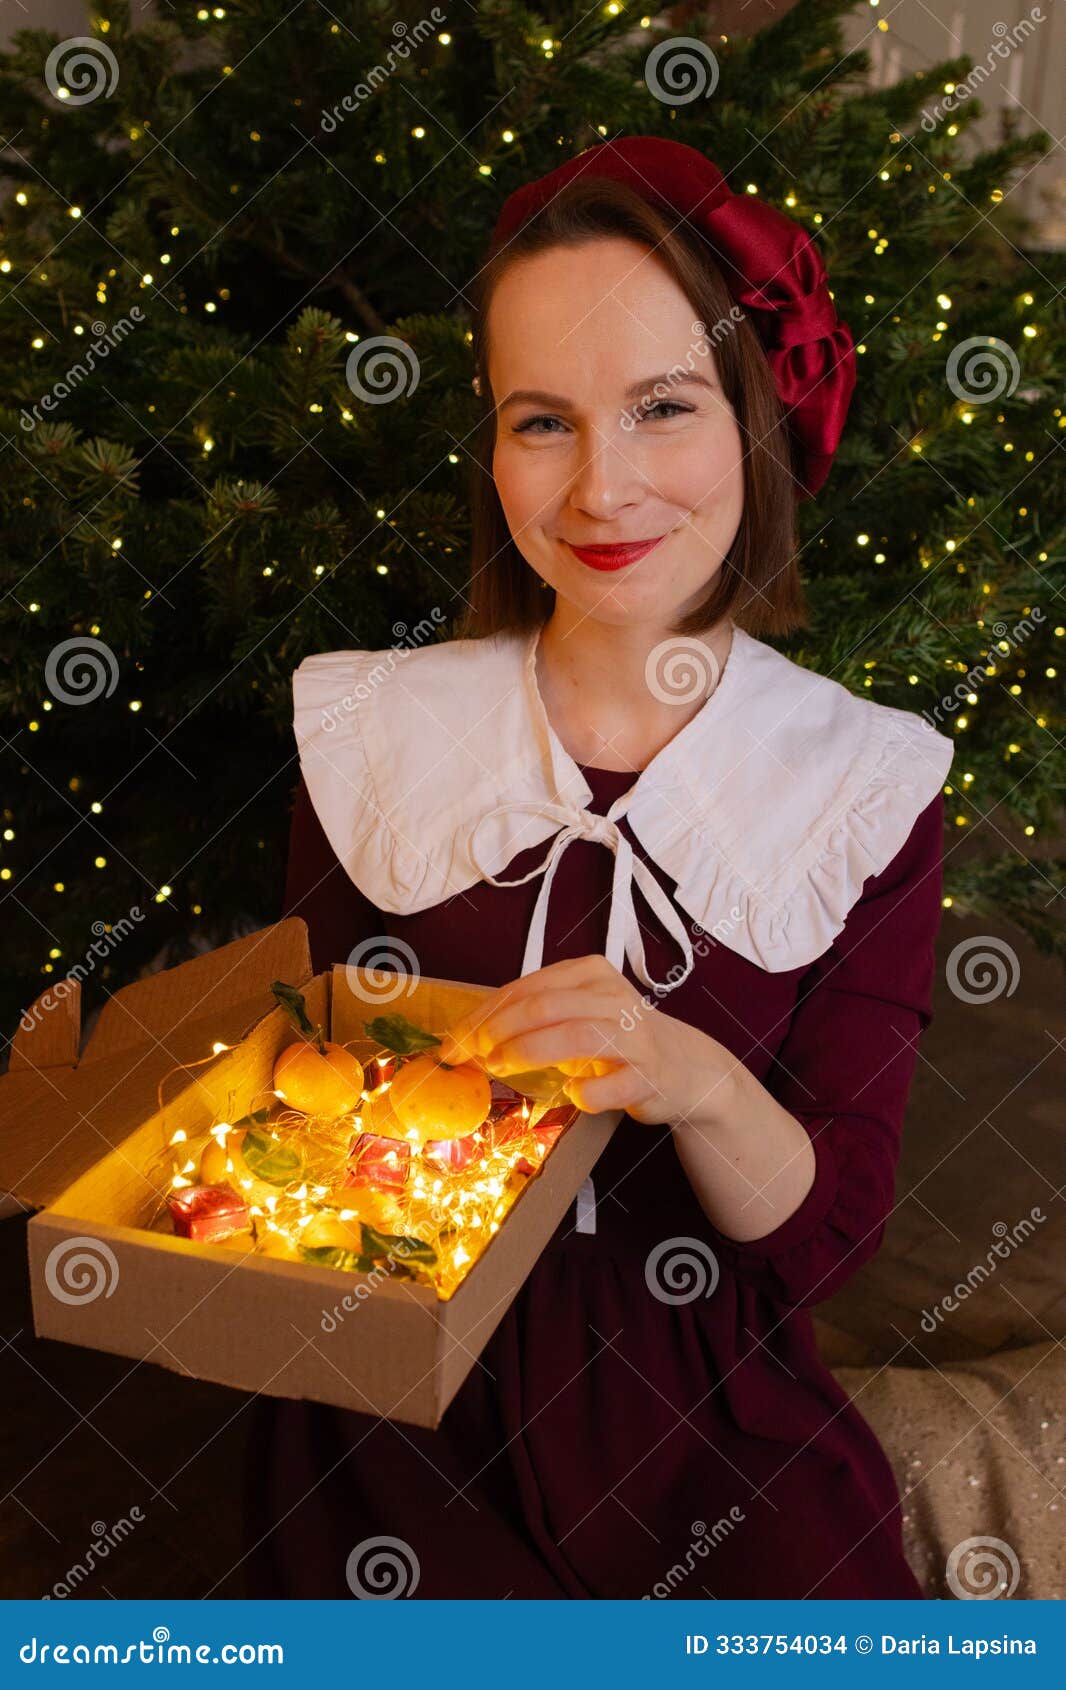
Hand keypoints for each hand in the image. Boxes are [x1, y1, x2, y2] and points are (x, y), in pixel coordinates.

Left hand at [436, 954, 736, 1127]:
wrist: (686, 1068)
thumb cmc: (616, 1039)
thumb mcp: (578, 1014)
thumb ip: (532, 1018)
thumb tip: (467, 1037)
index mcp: (591, 974)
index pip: (526, 988)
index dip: (484, 1016)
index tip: (453, 1042)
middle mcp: (613, 997)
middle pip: (544, 1006)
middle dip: (497, 1031)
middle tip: (471, 1057)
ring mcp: (634, 1036)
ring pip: (574, 1036)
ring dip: (528, 1052)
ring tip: (500, 1067)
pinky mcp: (648, 1075)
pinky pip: (609, 1086)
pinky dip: (585, 1093)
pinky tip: (573, 1096)